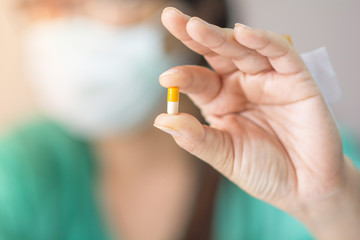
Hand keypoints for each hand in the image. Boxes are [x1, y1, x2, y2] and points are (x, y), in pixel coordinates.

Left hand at [154, 7, 359, 237]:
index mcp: (221, 101)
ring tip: (196, 27)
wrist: (304, 188)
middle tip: (172, 18)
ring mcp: (268, 79)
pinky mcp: (296, 79)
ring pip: (243, 48)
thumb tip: (161, 119)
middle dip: (194, 34)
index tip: (166, 77)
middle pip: (216, 53)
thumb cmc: (263, 172)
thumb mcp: (224, 155)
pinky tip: (243, 33)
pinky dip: (263, 41)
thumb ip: (195, 138)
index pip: (198, 79)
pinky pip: (280, 53)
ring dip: (220, 36)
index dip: (182, 75)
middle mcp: (242, 85)